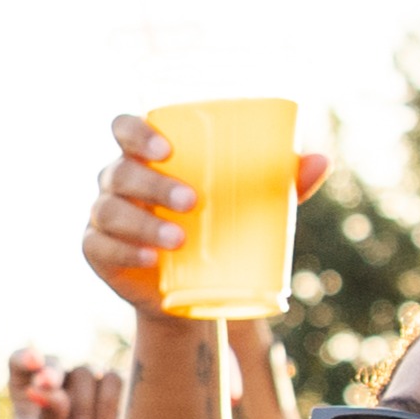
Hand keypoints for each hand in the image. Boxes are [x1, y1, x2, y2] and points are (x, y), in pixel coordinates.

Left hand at [10, 345, 119, 418]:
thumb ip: (48, 417)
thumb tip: (45, 385)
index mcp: (27, 395)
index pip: (20, 362)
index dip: (26, 357)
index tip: (35, 363)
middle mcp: (56, 385)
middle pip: (56, 365)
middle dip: (59, 388)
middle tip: (58, 402)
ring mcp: (87, 388)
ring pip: (88, 372)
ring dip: (85, 410)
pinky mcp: (117, 394)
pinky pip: (114, 380)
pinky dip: (108, 408)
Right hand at [82, 112, 331, 315]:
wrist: (192, 290)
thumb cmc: (219, 228)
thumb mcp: (250, 204)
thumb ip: (281, 182)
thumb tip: (321, 160)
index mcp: (145, 156)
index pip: (124, 128)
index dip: (136, 132)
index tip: (168, 149)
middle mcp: (117, 181)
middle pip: (119, 171)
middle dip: (152, 184)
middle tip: (192, 201)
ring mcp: (103, 217)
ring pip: (109, 210)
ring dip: (141, 223)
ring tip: (179, 240)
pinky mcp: (98, 252)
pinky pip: (100, 247)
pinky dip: (124, 251)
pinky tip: (149, 259)